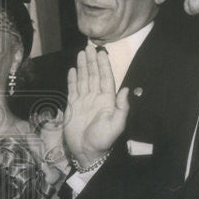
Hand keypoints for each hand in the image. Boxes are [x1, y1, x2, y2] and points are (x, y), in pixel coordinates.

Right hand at [63, 46, 129, 167]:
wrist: (86, 152)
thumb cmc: (103, 140)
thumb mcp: (117, 125)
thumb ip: (122, 107)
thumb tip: (125, 89)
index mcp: (107, 101)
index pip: (105, 79)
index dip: (104, 66)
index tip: (101, 53)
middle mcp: (95, 98)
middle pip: (93, 75)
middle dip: (92, 61)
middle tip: (89, 47)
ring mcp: (83, 101)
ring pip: (83, 79)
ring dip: (83, 66)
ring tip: (81, 53)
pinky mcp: (73, 106)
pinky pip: (72, 89)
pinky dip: (72, 79)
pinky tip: (73, 70)